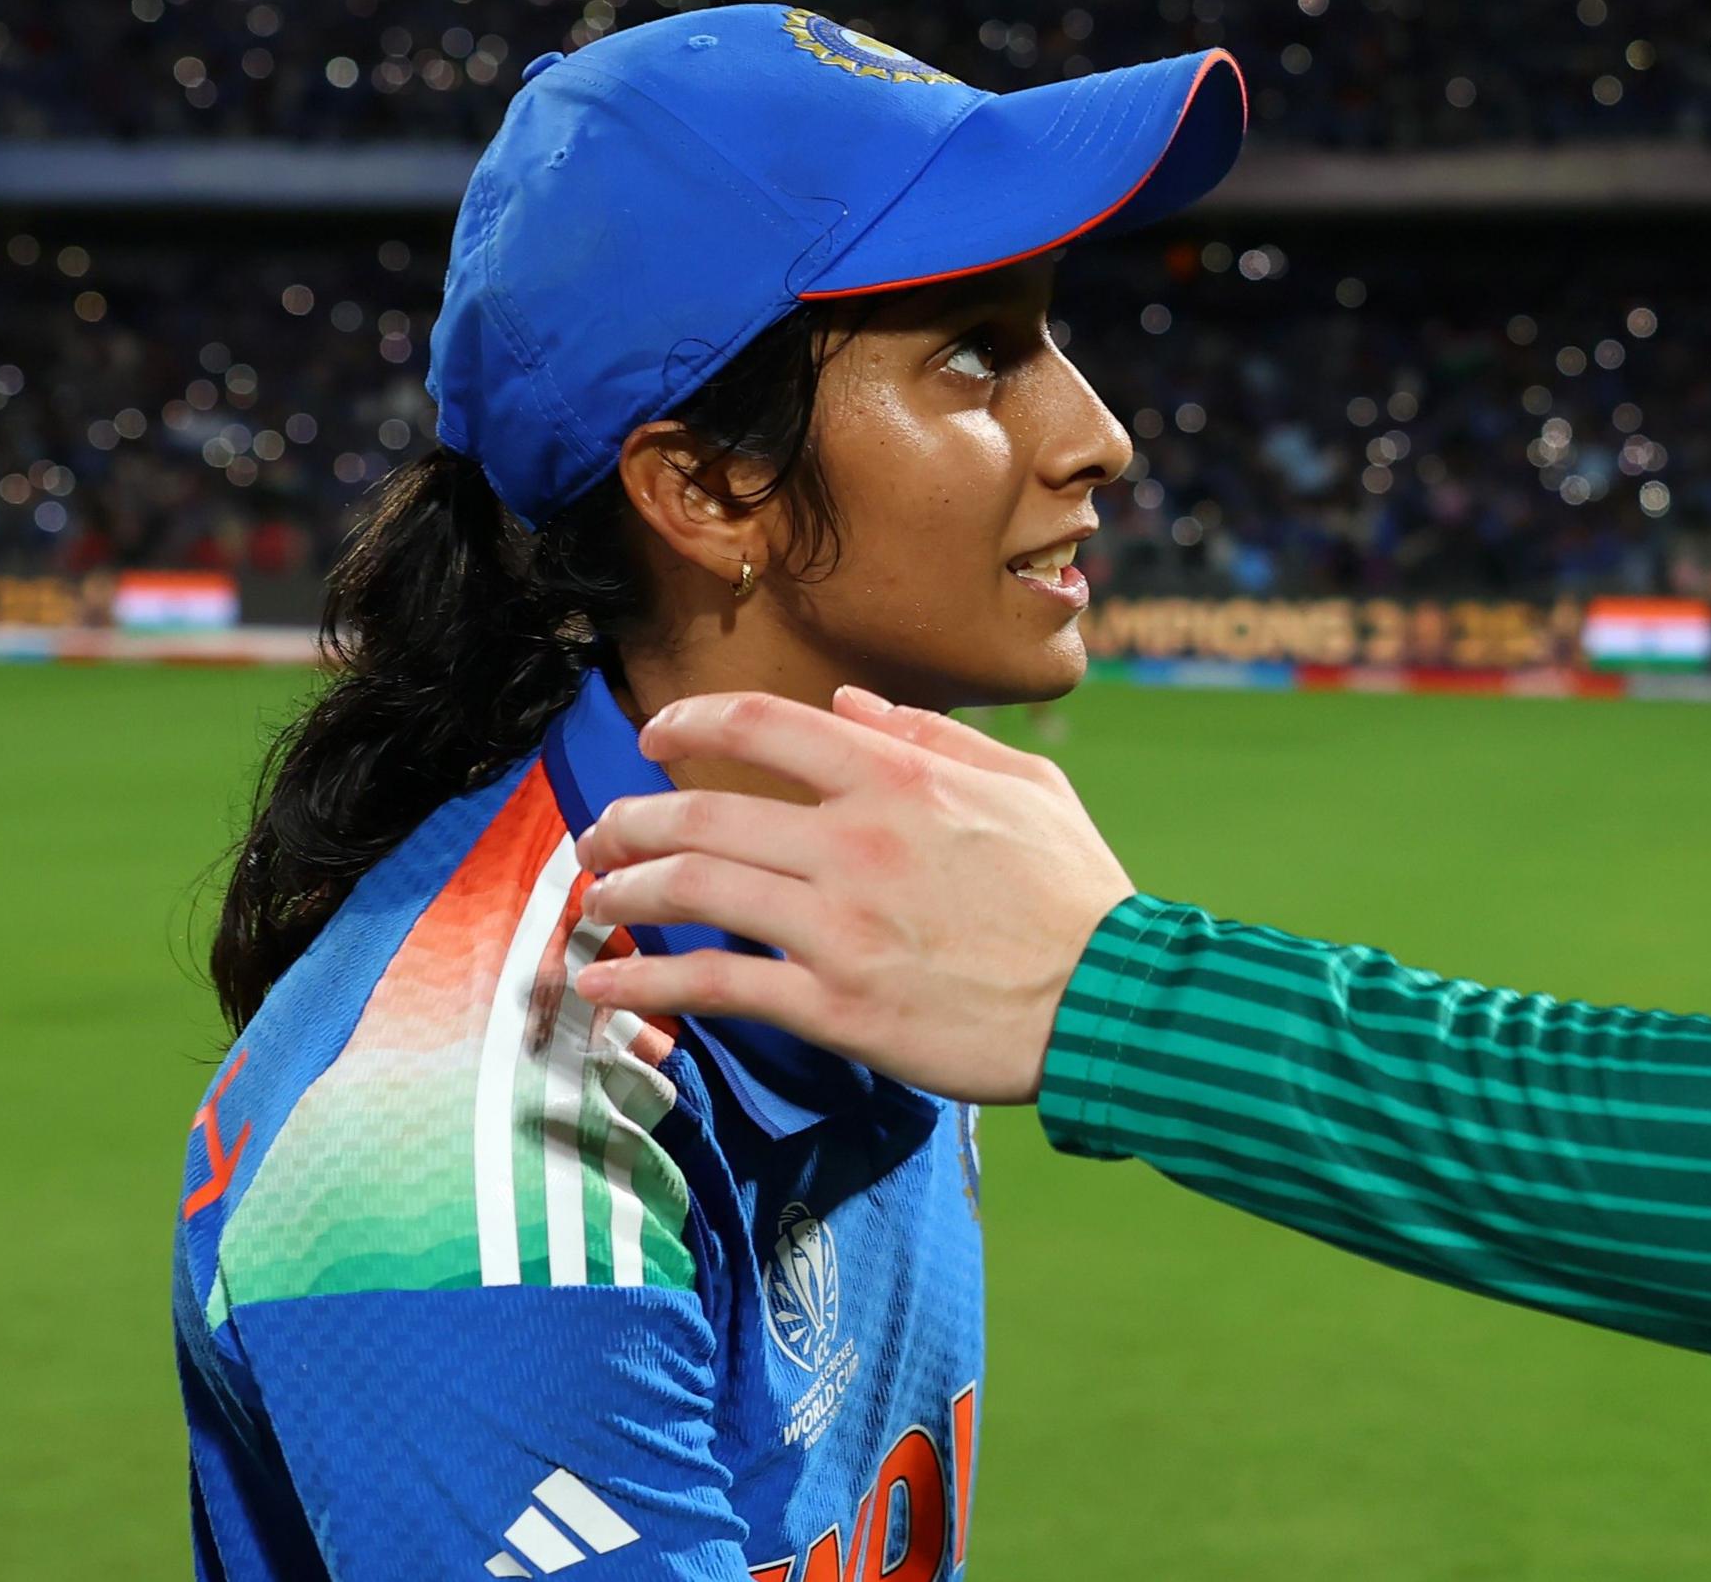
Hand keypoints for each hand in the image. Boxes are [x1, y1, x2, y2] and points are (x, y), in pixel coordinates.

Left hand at [570, 686, 1135, 1103]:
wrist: (1112, 1002)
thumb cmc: (1077, 894)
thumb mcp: (1026, 786)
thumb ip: (930, 736)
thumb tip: (845, 703)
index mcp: (900, 781)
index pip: (760, 727)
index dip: (688, 722)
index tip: (655, 735)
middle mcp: (856, 843)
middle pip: (700, 815)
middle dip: (629, 820)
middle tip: (603, 834)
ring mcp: (840, 927)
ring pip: (691, 892)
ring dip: (623, 891)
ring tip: (598, 898)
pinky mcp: (834, 1006)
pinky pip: (714, 986)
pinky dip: (644, 982)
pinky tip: (602, 982)